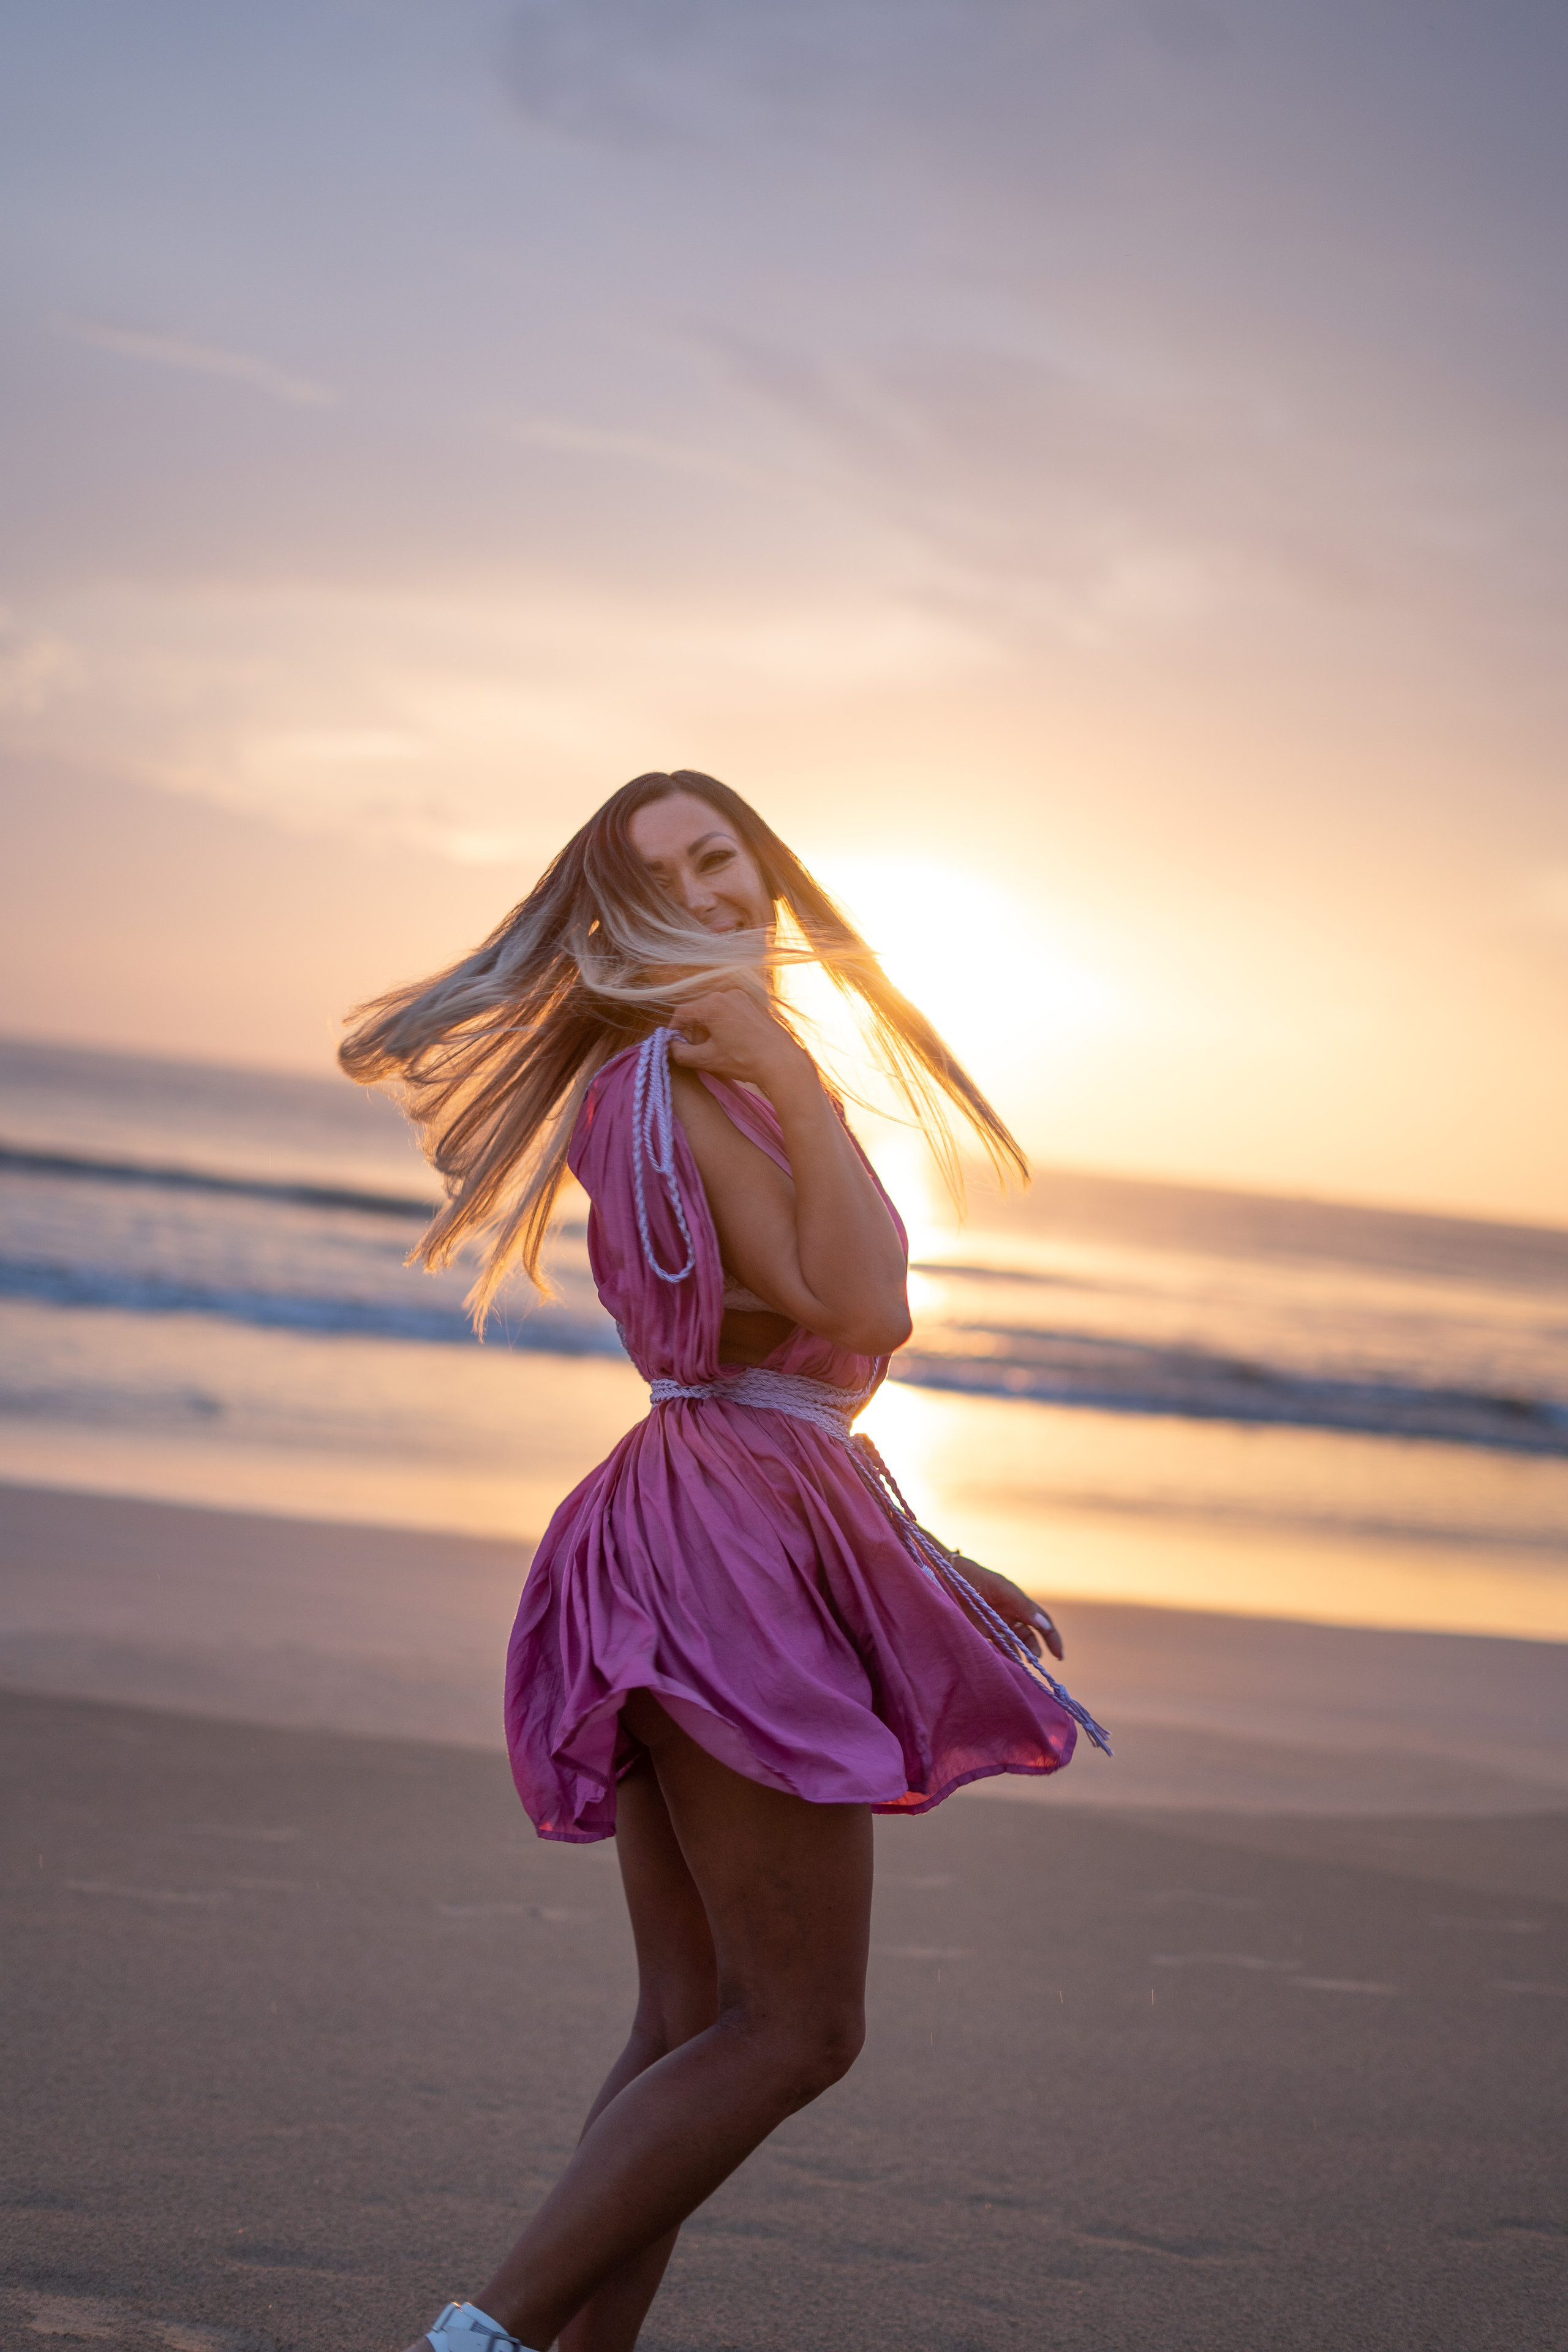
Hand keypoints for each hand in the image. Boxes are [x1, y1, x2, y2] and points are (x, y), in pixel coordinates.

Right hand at [666, 978, 809, 1093]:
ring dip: (710, 1029)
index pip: (682, 1013)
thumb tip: (671, 1046)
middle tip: (699, 1052)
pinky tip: (734, 1044)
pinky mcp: (755, 1006)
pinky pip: (731, 1012)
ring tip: (718, 1050)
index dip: (674, 1030)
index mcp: (712, 1004)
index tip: (674, 1044)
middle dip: (695, 1032)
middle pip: (699, 1011)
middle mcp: (727, 994)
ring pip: (715, 1012)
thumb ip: (681, 1052)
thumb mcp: (707, 1059)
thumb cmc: (744, 1060)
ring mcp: (744, 998)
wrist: (781, 1061)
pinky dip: (726, 1026)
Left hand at [948, 1555, 1064, 1660]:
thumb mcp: (1001, 1588)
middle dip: (1033, 1652)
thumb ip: (1022, 1605)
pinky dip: (1000, 1659)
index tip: (1059, 1655)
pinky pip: (993, 1650)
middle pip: (1028, 1639)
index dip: (1052, 1638)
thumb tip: (1045, 1625)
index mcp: (1018, 1604)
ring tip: (1019, 1669)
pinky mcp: (978, 1634)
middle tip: (1033, 1661)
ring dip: (1017, 1658)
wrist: (943, 1576)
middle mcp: (1008, 1617)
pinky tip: (1002, 1666)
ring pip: (1011, 1648)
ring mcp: (993, 1627)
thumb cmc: (974, 1577)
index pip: (1041, 1623)